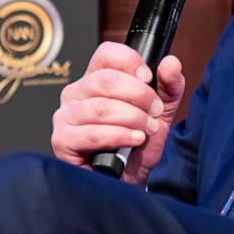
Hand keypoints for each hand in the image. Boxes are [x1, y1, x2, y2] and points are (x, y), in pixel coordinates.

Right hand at [51, 42, 184, 184]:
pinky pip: (92, 133)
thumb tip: (171, 63)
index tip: (148, 78)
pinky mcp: (62, 140)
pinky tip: (133, 139)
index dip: (130, 61)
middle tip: (155, 112)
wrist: (130, 179)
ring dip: (132, 118)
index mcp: (96, 78)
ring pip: (100, 107)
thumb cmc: (138, 142)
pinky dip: (118, 135)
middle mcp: (76, 93)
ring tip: (147, 129)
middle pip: (105, 80)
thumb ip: (169, 86)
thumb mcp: (162, 111)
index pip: (106, 53)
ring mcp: (65, 116)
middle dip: (139, 96)